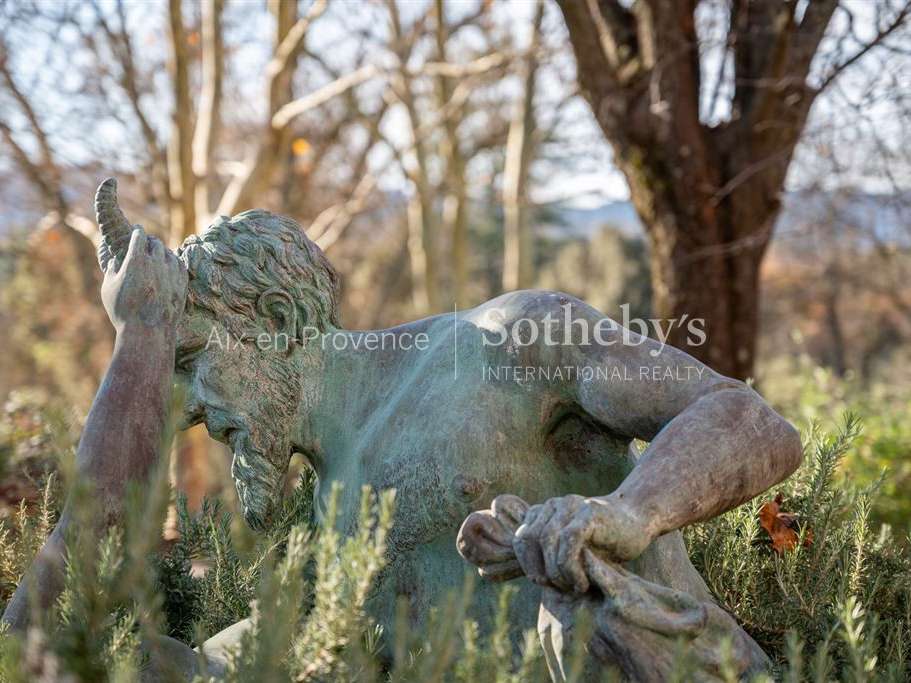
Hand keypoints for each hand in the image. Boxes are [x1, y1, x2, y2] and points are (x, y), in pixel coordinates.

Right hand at [101, 227, 187, 332]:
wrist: (149, 332)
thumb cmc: (123, 311)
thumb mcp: (109, 288)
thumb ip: (112, 268)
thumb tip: (116, 259)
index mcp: (136, 260)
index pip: (139, 235)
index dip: (137, 231)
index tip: (136, 230)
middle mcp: (156, 263)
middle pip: (155, 243)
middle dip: (150, 241)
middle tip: (147, 242)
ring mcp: (172, 272)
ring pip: (169, 253)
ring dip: (162, 252)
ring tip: (157, 255)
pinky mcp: (182, 283)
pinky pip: (179, 264)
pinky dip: (173, 262)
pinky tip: (169, 265)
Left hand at [513, 494, 652, 593]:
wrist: (639, 520)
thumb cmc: (604, 542)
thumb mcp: (573, 551)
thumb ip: (550, 557)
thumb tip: (530, 578)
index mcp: (545, 512)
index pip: (519, 539)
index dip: (527, 565)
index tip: (545, 583)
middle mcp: (554, 505)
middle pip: (527, 539)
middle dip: (539, 569)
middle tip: (559, 587)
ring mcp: (570, 505)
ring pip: (546, 540)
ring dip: (557, 572)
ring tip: (574, 587)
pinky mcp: (588, 512)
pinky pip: (568, 541)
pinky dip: (570, 568)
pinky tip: (583, 582)